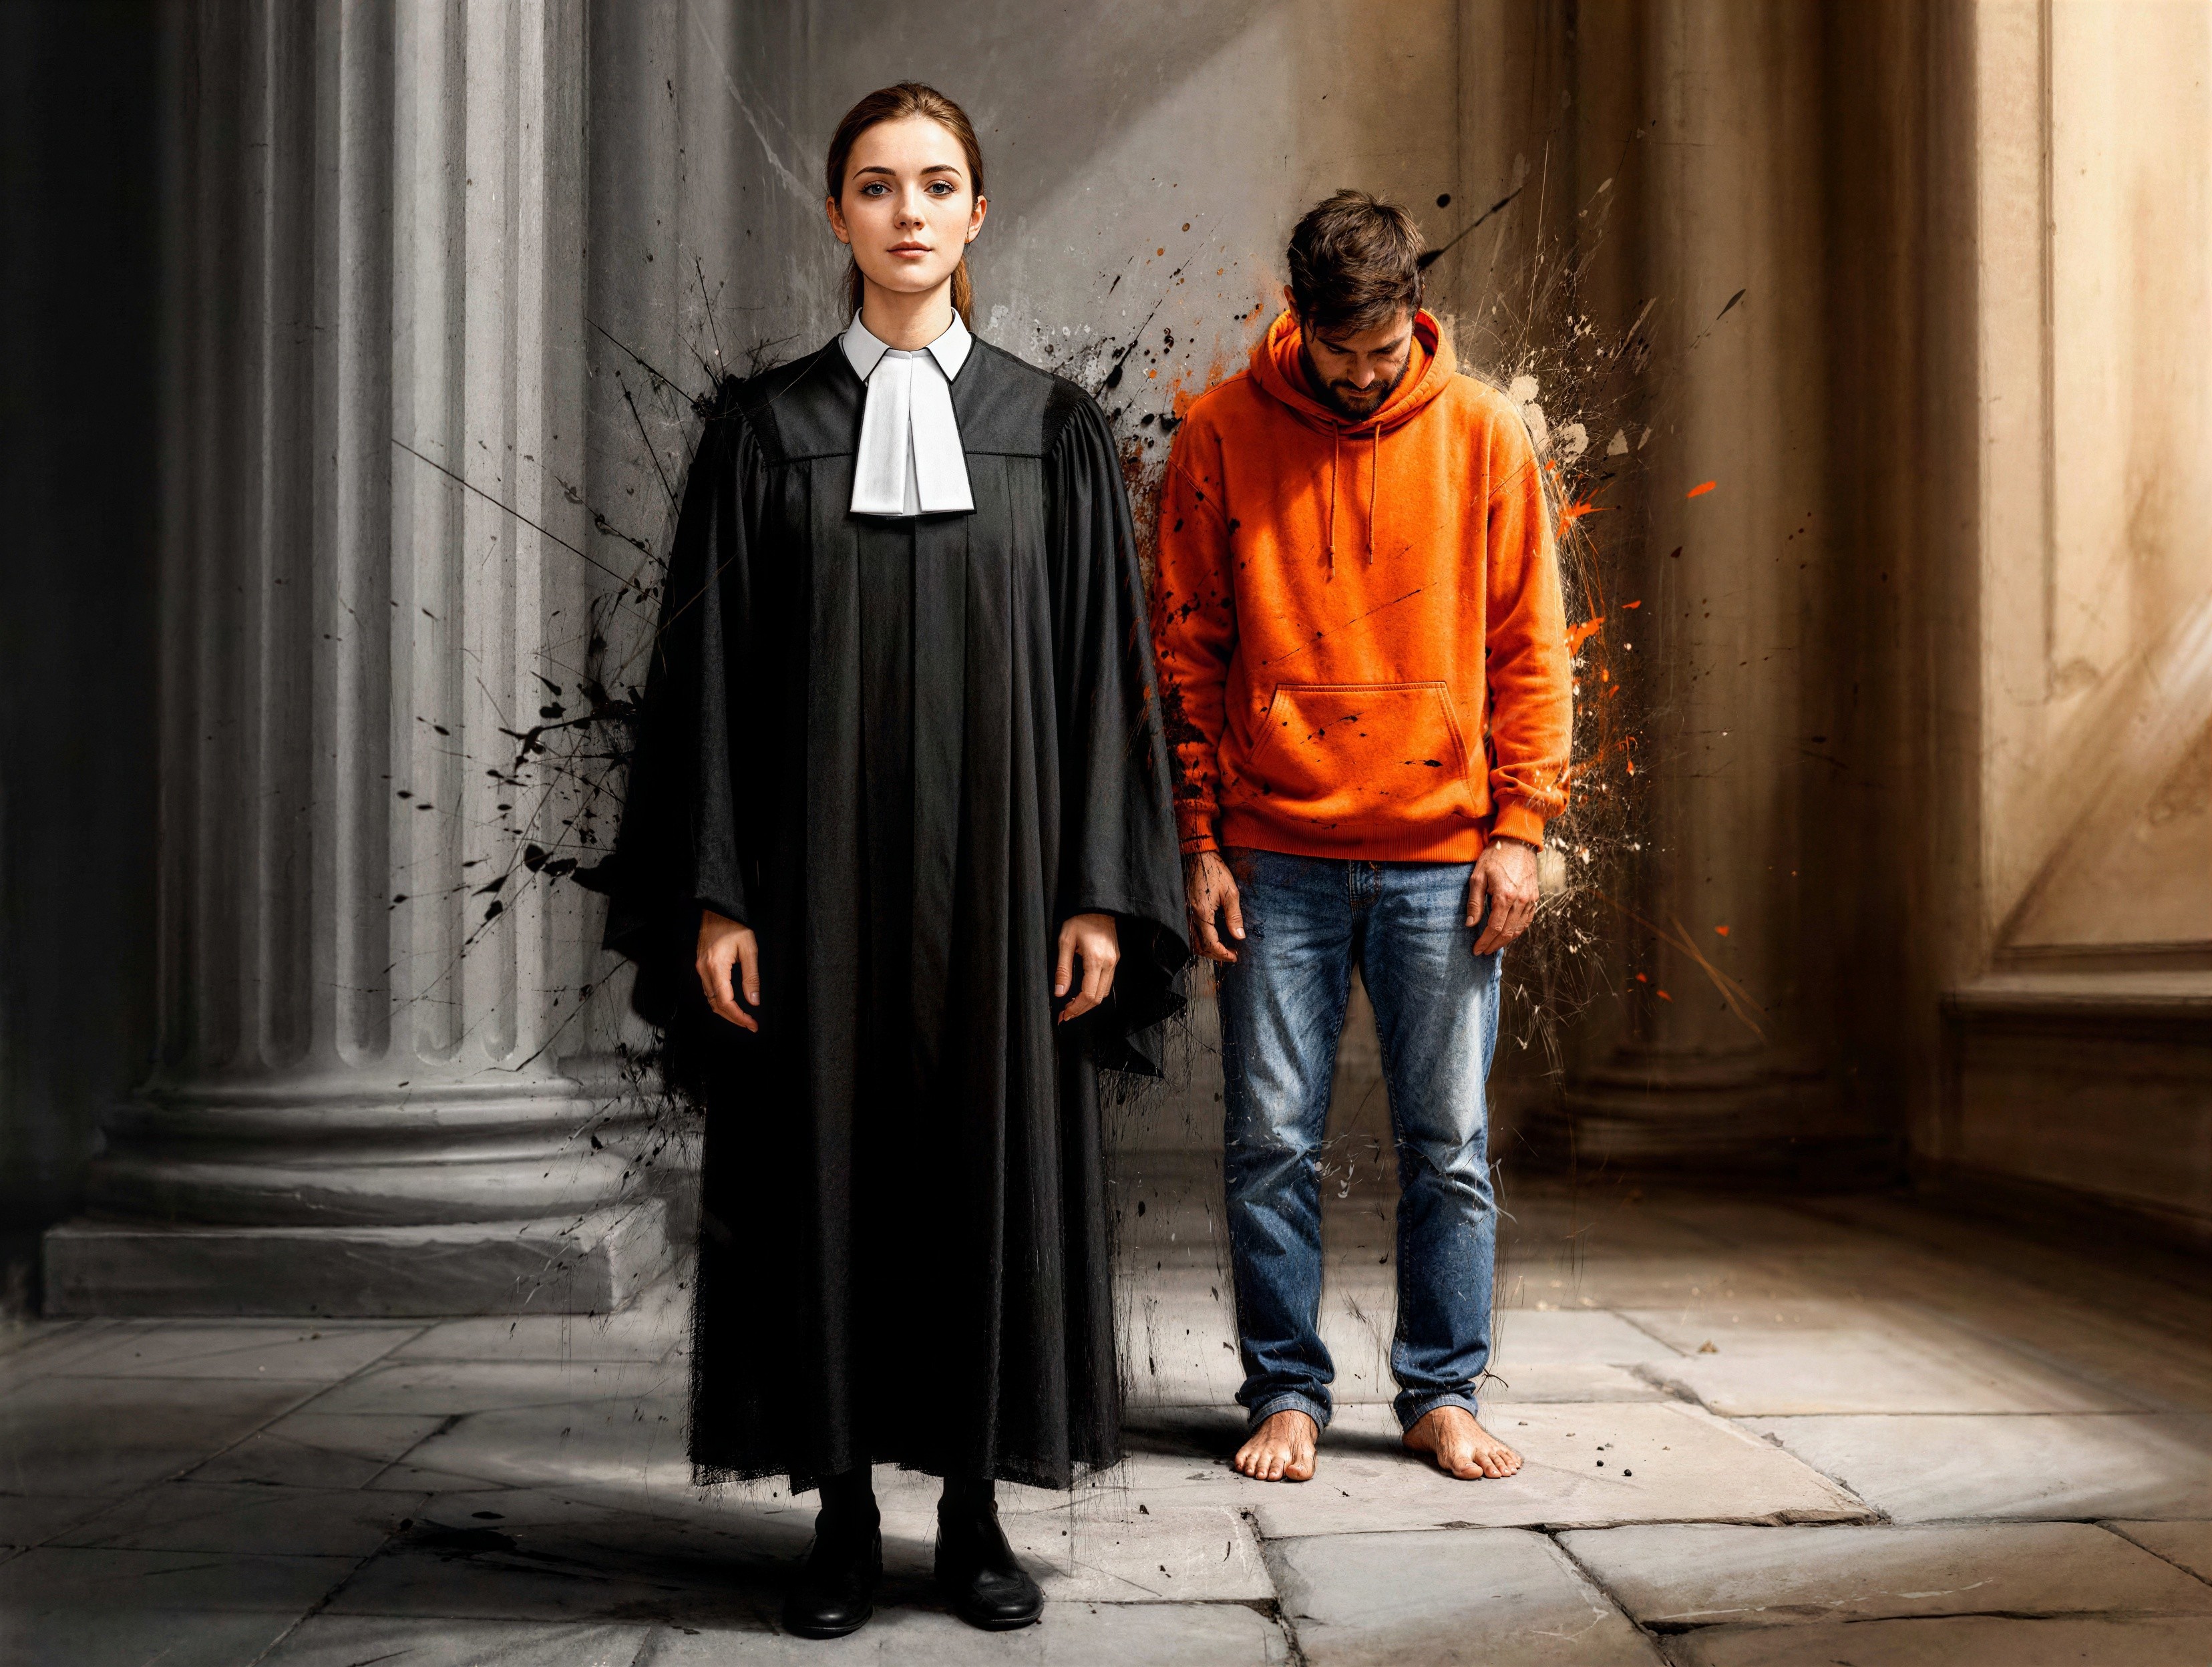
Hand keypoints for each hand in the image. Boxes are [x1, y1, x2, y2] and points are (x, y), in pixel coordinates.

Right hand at [695, 908, 759, 1030]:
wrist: (716, 909)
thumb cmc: (734, 925)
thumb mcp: (749, 948)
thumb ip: (751, 977)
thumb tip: (754, 1000)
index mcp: (716, 967)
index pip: (725, 1002)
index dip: (739, 1016)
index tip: (752, 1024)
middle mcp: (704, 970)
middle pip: (715, 1005)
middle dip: (733, 1018)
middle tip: (750, 1024)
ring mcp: (700, 968)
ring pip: (710, 999)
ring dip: (726, 1011)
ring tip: (743, 1017)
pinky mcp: (700, 965)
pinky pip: (708, 990)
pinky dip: (719, 1001)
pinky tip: (731, 1003)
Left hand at [1055, 912, 1119, 1022]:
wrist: (1099, 906)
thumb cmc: (1080, 920)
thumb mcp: (1065, 941)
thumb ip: (1063, 969)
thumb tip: (1059, 992)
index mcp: (1096, 959)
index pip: (1089, 994)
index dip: (1076, 1008)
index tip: (1065, 1014)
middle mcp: (1109, 964)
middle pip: (1098, 998)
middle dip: (1081, 1009)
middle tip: (1066, 1014)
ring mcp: (1114, 962)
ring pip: (1104, 993)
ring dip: (1088, 1003)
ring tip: (1072, 1005)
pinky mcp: (1115, 960)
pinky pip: (1107, 984)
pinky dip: (1095, 993)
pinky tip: (1082, 993)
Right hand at [1185, 851, 1243, 962]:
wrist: (1199, 856)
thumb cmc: (1216, 871)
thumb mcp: (1231, 893)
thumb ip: (1234, 917)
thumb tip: (1239, 936)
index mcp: (1203, 912)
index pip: (1211, 943)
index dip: (1223, 954)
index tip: (1235, 956)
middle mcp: (1191, 915)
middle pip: (1200, 947)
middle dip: (1216, 955)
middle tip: (1231, 955)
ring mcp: (1185, 912)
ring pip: (1193, 941)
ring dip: (1207, 949)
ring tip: (1223, 948)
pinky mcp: (1184, 909)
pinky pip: (1190, 932)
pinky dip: (1200, 940)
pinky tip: (1212, 938)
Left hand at [1468, 838, 1539, 954]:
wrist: (1517, 842)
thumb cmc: (1495, 857)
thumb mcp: (1478, 877)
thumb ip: (1474, 902)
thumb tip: (1470, 924)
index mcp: (1505, 897)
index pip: (1494, 928)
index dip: (1485, 941)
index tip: (1476, 949)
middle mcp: (1520, 901)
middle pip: (1508, 932)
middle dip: (1494, 945)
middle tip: (1483, 951)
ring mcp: (1530, 900)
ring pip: (1519, 928)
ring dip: (1506, 940)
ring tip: (1494, 946)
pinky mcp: (1535, 897)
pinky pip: (1527, 920)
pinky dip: (1518, 930)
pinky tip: (1509, 934)